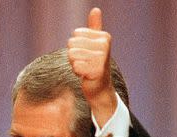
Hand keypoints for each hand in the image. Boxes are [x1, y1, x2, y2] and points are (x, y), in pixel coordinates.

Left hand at [67, 8, 116, 124]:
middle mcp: (104, 45)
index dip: (76, 45)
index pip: (75, 34)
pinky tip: (85, 75)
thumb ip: (95, 27)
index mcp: (104, 36)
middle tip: (85, 63)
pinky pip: (75, 66)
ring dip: (75, 64)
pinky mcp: (96, 70)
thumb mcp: (95, 44)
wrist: (100, 88)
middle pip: (72, 44)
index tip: (86, 54)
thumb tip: (95, 9)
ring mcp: (102, 58)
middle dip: (74, 55)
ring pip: (72, 55)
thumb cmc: (94, 64)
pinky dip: (77, 72)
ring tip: (85, 68)